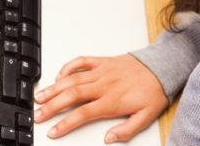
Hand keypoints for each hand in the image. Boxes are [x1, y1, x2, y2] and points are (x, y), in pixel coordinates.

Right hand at [34, 54, 167, 142]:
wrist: (162, 67)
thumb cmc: (153, 92)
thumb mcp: (146, 117)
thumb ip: (126, 130)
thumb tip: (109, 138)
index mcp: (112, 101)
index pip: (82, 114)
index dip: (65, 123)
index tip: (53, 131)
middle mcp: (103, 85)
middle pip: (71, 95)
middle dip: (51, 106)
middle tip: (37, 114)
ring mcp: (101, 71)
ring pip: (72, 79)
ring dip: (54, 88)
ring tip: (39, 97)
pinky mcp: (103, 61)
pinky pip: (81, 61)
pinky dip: (68, 67)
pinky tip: (59, 76)